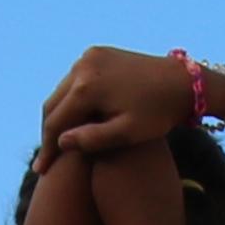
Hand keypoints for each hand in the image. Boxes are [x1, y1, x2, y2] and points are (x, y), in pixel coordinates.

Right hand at [40, 44, 190, 156]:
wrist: (182, 81)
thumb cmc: (159, 112)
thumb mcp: (128, 132)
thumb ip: (93, 139)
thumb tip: (61, 142)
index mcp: (87, 87)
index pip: (55, 123)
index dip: (47, 150)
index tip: (42, 171)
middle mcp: (83, 67)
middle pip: (52, 105)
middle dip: (48, 133)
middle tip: (46, 161)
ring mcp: (89, 56)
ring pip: (61, 92)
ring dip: (57, 116)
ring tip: (56, 143)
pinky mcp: (96, 53)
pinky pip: (73, 81)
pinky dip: (69, 101)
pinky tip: (72, 120)